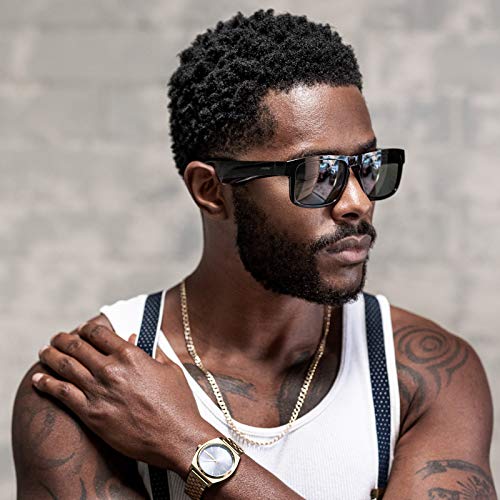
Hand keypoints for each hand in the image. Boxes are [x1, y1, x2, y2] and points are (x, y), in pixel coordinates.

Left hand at [32, 322, 214, 472]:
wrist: (176, 437)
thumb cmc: (177, 403)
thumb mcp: (170, 369)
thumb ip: (152, 351)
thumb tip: (140, 339)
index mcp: (131, 355)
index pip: (98, 333)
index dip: (86, 328)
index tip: (81, 330)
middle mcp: (111, 369)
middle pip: (77, 346)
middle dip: (63, 339)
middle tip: (56, 338)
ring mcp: (99, 391)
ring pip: (65, 366)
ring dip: (50, 356)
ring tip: (44, 352)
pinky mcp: (91, 414)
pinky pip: (61, 393)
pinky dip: (46, 383)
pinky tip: (38, 379)